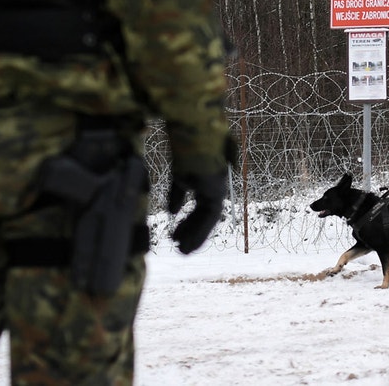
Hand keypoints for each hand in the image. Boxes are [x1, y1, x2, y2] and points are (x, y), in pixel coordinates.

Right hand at [167, 135, 236, 253]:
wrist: (191, 137)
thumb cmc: (183, 150)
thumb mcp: (178, 176)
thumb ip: (177, 194)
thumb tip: (171, 212)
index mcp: (205, 182)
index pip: (199, 209)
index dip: (188, 225)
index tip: (175, 237)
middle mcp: (213, 187)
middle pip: (203, 217)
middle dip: (190, 233)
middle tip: (179, 248)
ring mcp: (217, 190)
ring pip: (207, 220)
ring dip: (194, 236)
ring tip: (181, 251)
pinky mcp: (217, 191)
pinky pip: (210, 217)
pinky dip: (198, 230)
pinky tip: (184, 240)